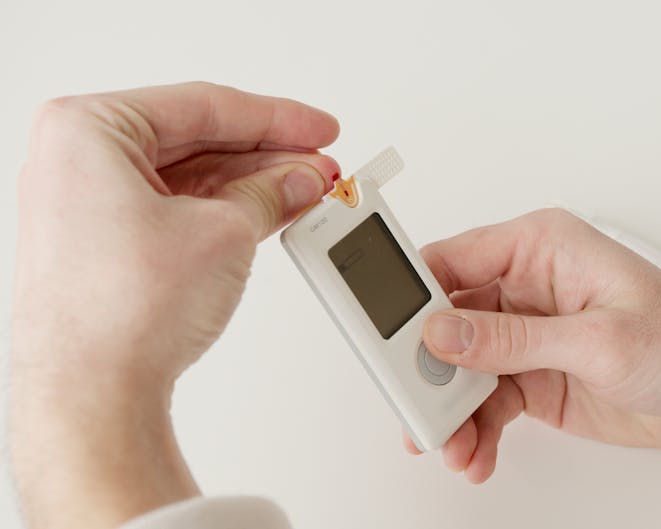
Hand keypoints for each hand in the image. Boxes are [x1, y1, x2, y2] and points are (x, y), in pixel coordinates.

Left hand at [11, 82, 339, 528]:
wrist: (91, 395)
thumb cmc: (120, 312)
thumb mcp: (224, 231)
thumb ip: (269, 193)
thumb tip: (300, 180)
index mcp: (87, 130)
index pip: (203, 106)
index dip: (277, 118)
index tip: (318, 127)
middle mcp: (77, 162)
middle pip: (196, 140)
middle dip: (269, 155)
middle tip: (320, 165)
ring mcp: (87, 206)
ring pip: (189, 178)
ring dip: (253, 185)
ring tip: (307, 192)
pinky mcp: (103, 246)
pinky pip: (175, 210)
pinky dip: (225, 212)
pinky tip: (270, 213)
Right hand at [404, 209, 660, 482]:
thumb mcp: (598, 339)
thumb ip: (514, 337)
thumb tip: (445, 332)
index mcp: (540, 249)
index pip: (452, 260)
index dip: (410, 294)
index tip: (377, 326)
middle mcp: (526, 287)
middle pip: (446, 319)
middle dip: (424, 365)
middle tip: (409, 401)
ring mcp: (528, 335)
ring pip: (460, 367)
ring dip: (448, 409)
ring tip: (449, 444)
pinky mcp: (534, 376)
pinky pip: (485, 400)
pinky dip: (474, 429)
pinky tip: (476, 452)